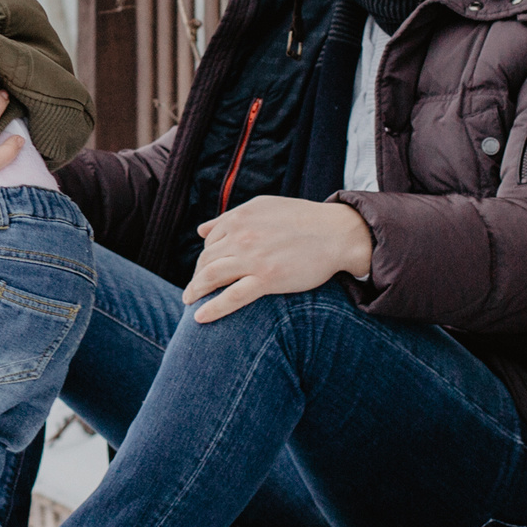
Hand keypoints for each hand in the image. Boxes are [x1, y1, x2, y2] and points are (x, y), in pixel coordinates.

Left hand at [183, 196, 373, 323]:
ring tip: (189, 301)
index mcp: (239, 217)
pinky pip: (231, 297)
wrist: (337, 233)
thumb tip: (201, 229)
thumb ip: (230, 218)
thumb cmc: (303, 220)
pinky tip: (199, 318)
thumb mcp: (263, 208)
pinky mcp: (267, 279)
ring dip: (196, 291)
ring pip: (211, 277)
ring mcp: (252, 258)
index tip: (206, 270)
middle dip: (197, 276)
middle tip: (194, 290)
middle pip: (207, 260)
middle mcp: (241, 235)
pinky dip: (212, 308)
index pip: (210, 242)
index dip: (206, 257)